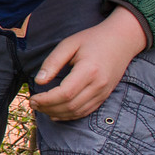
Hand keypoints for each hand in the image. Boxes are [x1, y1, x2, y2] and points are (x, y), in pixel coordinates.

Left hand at [29, 6, 148, 120]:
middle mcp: (98, 84)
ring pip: (78, 111)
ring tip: (41, 108)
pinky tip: (56, 114)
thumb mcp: (69, 44)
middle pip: (70, 105)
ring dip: (57, 113)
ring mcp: (103, 92)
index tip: (32, 98)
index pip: (65, 93)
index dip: (46, 100)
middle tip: (33, 103)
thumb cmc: (93, 39)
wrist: (122, 40)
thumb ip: (53, 62)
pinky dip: (70, 115)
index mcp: (89, 70)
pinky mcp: (105, 95)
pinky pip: (86, 111)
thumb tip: (38, 81)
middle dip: (48, 108)